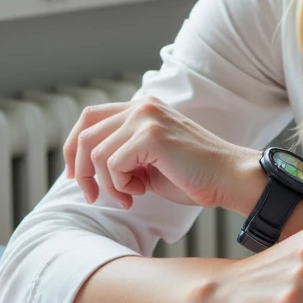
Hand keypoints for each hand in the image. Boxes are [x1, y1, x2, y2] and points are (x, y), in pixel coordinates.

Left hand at [63, 95, 256, 211]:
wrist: (227, 178)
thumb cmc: (192, 176)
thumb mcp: (148, 161)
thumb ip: (121, 156)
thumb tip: (81, 170)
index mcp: (141, 108)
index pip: (89, 118)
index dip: (74, 148)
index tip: (77, 177)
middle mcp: (141, 106)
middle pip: (85, 134)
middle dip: (82, 171)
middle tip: (92, 196)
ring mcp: (146, 117)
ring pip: (97, 153)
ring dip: (107, 183)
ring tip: (130, 195)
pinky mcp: (151, 135)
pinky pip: (113, 165)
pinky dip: (120, 186)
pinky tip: (140, 192)